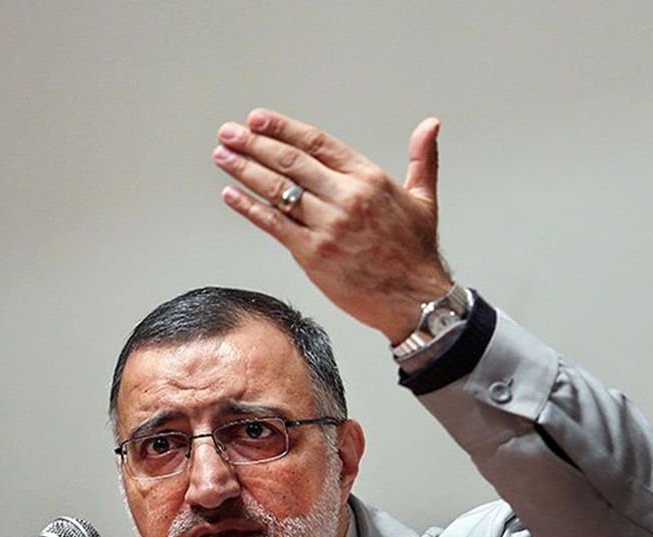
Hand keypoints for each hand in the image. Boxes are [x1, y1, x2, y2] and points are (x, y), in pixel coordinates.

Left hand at [212, 108, 453, 343]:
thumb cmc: (416, 253)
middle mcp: (346, 198)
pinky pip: (273, 225)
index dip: (283, 129)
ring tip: (222, 155)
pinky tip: (231, 194)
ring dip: (244, 170)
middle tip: (229, 132)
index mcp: (369, 179)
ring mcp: (327, 226)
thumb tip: (430, 125)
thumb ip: (421, 159)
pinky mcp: (313, 254)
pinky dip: (249, 208)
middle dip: (253, 144)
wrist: (414, 300)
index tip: (258, 119)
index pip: (317, 143)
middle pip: (290, 162)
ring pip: (277, 190)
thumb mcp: (424, 199)